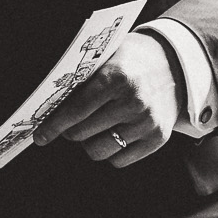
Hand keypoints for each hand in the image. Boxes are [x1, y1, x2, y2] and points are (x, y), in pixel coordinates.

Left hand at [30, 32, 178, 166]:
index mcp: (117, 77)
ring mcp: (147, 122)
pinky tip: (113, 134)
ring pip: (99, 151)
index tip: (41, 136)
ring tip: (93, 129)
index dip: (53, 125)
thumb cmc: (132, 61)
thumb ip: (82, 79)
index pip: (75, 110)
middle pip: (82, 134)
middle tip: (70, 125)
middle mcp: (133, 102)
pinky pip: (119, 160)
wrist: (176, 65)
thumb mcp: (107, 57)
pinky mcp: (158, 138)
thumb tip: (49, 106)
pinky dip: (111, 151)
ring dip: (89, 143)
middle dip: (70, 131)